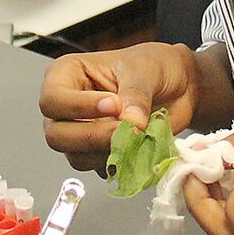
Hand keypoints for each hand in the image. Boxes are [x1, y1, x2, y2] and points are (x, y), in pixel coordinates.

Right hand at [40, 43, 202, 171]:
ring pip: (76, 156)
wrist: (179, 85)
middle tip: (124, 129)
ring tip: (137, 135)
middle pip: (57, 134)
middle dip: (92, 136)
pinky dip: (120, 162)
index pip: (53, 99)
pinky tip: (139, 146)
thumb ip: (135, 95)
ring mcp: (79, 133)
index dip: (79, 107)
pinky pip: (98, 169)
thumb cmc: (155, 65)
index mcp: (66, 74)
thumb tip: (129, 122)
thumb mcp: (145, 70)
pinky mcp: (97, 154)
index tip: (113, 104)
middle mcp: (67, 107)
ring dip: (108, 151)